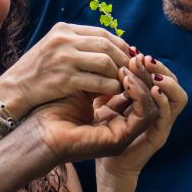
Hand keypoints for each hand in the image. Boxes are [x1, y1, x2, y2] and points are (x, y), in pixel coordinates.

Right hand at [0, 24, 129, 116]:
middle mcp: (63, 40)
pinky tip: (113, 93)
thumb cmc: (36, 74)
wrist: (11, 91)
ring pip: (106, 61)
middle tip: (133, 73)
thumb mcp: (54, 50)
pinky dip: (110, 87)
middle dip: (124, 60)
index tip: (129, 58)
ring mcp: (63, 58)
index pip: (102, 33)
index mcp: (63, 29)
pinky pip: (98, 81)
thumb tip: (112, 51)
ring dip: (119, 74)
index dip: (121, 46)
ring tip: (123, 83)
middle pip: (107, 45)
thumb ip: (78, 46)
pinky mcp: (64, 79)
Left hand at [24, 62, 157, 163]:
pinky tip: (127, 79)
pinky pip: (143, 114)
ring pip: (152, 105)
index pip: (139, 92)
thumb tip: (113, 55)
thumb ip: (99, 78)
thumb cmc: (53, 112)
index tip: (133, 53)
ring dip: (143, 82)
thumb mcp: (82, 88)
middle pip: (151, 98)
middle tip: (137, 55)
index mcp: (116, 116)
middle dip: (144, 74)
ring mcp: (124, 134)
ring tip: (132, 64)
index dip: (138, 71)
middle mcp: (123, 125)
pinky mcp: (121, 139)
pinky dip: (139, 95)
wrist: (39, 135)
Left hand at [100, 54, 186, 179]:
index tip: (133, 50)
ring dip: (165, 81)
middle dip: (159, 67)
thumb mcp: (102, 99)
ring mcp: (161, 124)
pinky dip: (161, 101)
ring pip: (178, 97)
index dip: (150, 63)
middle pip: (173, 82)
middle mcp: (159, 111)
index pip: (159, 75)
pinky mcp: (158, 137)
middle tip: (141, 58)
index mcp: (149, 101)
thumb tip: (107, 57)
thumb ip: (109, 82)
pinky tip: (151, 90)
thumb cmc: (97, 130)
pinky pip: (166, 116)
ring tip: (148, 72)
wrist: (97, 161)